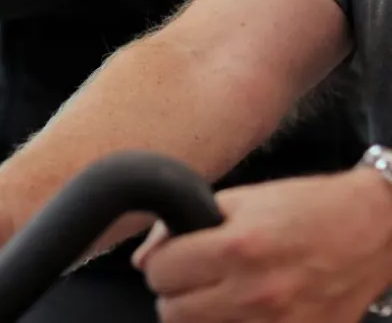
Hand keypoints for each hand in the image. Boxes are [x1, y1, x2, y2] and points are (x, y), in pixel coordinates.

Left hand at [133, 169, 391, 321]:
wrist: (368, 231)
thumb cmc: (304, 208)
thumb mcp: (241, 199)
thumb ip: (186, 225)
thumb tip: (143, 259)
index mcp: (237, 247)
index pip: (161, 272)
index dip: (161, 263)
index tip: (172, 259)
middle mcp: (255, 293)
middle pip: (173, 314)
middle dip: (175, 293)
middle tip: (191, 278)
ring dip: (198, 316)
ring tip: (215, 294)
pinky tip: (238, 311)